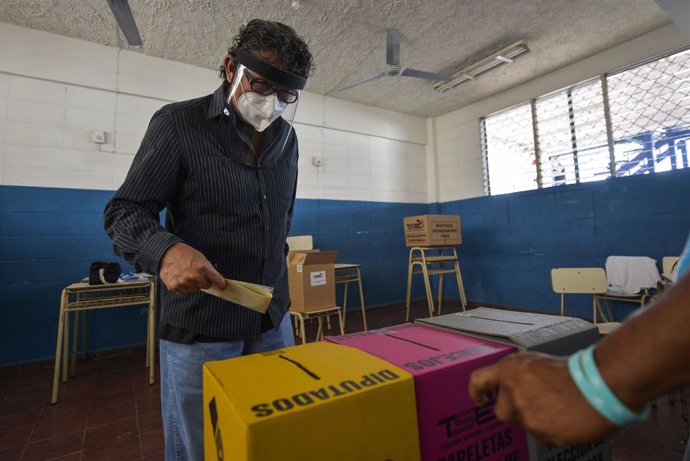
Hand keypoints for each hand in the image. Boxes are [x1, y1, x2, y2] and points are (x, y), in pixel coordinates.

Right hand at [159, 243, 225, 294]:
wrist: (166, 253)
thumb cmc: (183, 253)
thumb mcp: (200, 257)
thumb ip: (208, 268)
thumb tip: (215, 278)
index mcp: (202, 267)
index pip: (217, 280)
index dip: (220, 283)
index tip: (222, 285)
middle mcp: (194, 276)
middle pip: (207, 286)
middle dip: (204, 281)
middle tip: (198, 275)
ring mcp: (184, 282)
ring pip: (195, 290)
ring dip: (194, 285)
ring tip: (187, 275)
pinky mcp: (175, 286)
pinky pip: (185, 292)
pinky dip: (184, 287)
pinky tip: (181, 278)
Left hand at [468, 352, 615, 445]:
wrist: (600, 383)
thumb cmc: (573, 372)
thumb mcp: (537, 364)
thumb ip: (518, 378)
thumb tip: (509, 392)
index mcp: (511, 369)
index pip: (478, 380)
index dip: (476, 393)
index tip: (480, 401)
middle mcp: (513, 390)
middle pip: (501, 412)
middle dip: (515, 412)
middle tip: (538, 404)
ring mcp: (526, 412)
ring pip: (524, 424)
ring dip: (538, 421)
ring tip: (560, 407)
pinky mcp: (541, 430)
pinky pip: (541, 436)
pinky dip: (552, 431)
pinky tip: (567, 418)